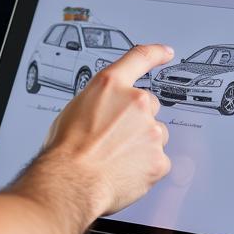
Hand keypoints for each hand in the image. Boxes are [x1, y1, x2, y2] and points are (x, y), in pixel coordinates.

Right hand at [43, 44, 172, 217]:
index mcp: (110, 85)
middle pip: (149, 106)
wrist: (71, 181)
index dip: (156, 53)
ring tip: (116, 157)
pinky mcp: (159, 159)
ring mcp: (151, 131)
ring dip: (142, 143)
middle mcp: (135, 102)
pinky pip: (158, 160)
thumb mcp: (76, 108)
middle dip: (138, 119)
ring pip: (155, 135)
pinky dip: (145, 167)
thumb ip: (100, 102)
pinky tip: (125, 171)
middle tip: (116, 136)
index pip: (139, 57)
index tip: (166, 52)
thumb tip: (106, 111)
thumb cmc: (66, 149)